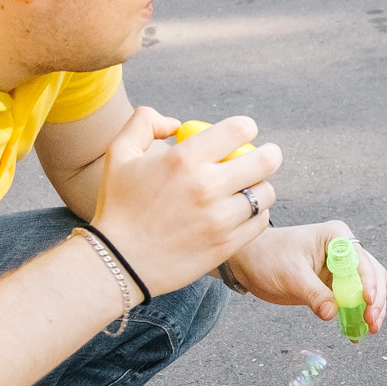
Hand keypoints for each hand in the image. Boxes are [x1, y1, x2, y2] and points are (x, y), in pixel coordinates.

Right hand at [91, 108, 280, 296]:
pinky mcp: (226, 245)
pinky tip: (242, 212)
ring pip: (266, 192)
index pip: (239, 129)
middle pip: (266, 160)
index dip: (246, 127)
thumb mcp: (119, 154)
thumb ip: (144, 123)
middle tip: (261, 158)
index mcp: (183, 160)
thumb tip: (176, 124)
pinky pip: (260, 222)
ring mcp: (219, 219)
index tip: (242, 134)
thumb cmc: (118, 206)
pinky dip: (256, 214)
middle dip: (268, 154)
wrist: (118, 263)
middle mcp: (205, 187)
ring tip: (248, 188)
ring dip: (260, 186)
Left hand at [228, 223, 386, 333]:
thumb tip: (332, 314)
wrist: (250, 262)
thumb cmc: (268, 258)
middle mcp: (344, 249)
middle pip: (372, 274)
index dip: (368, 281)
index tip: (368, 301)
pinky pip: (354, 299)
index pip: (361, 259)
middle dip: (375, 299)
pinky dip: (358, 314)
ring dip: (372, 308)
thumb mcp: (290, 276)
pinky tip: (357, 330)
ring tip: (369, 329)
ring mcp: (342, 267)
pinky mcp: (335, 284)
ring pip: (368, 287)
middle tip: (371, 321)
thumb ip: (313, 294)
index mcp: (335, 237)